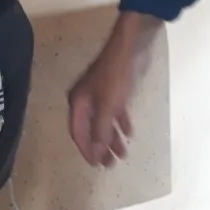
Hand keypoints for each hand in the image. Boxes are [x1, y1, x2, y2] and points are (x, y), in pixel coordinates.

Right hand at [68, 11, 161, 166]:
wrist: (132, 44)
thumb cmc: (116, 74)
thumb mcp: (108, 106)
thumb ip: (101, 130)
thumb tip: (96, 152)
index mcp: (78, 103)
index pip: (78, 132)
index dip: (86, 149)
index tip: (95, 164)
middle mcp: (87, 101)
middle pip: (91, 130)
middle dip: (100, 147)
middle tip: (110, 165)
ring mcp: (102, 95)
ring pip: (105, 123)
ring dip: (113, 139)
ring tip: (122, 155)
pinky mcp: (116, 90)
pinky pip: (116, 113)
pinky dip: (121, 124)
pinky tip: (129, 134)